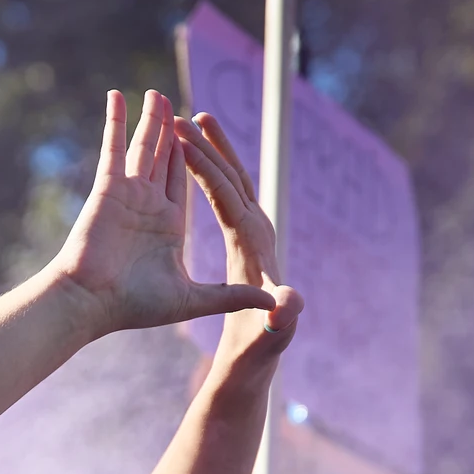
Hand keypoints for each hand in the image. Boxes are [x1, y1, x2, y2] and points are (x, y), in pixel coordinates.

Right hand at [49, 90, 274, 336]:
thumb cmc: (132, 307)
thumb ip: (229, 297)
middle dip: (176, 134)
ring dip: (152, 120)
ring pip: (145, 147)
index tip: (203, 139)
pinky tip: (118, 97)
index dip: (200, 159)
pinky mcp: (109, 188)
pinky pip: (114, 147)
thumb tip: (270, 303)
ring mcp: (129, 194)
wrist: (91, 305)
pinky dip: (115, 121)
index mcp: (170, 225)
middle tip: (182, 110)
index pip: (191, 182)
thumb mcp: (190, 300)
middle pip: (168, 159)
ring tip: (158, 95)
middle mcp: (150, 206)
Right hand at [178, 112, 304, 367]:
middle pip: (234, 178)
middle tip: (192, 116)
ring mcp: (248, 232)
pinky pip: (221, 195)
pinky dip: (202, 171)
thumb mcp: (270, 335)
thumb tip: (289, 301)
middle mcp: (255, 231)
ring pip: (228, 180)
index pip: (231, 198)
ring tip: (189, 120)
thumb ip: (281, 318)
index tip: (187, 142)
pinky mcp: (242, 236)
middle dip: (211, 147)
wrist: (256, 357)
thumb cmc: (258, 347)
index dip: (209, 170)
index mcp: (254, 246)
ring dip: (208, 150)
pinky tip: (185, 157)